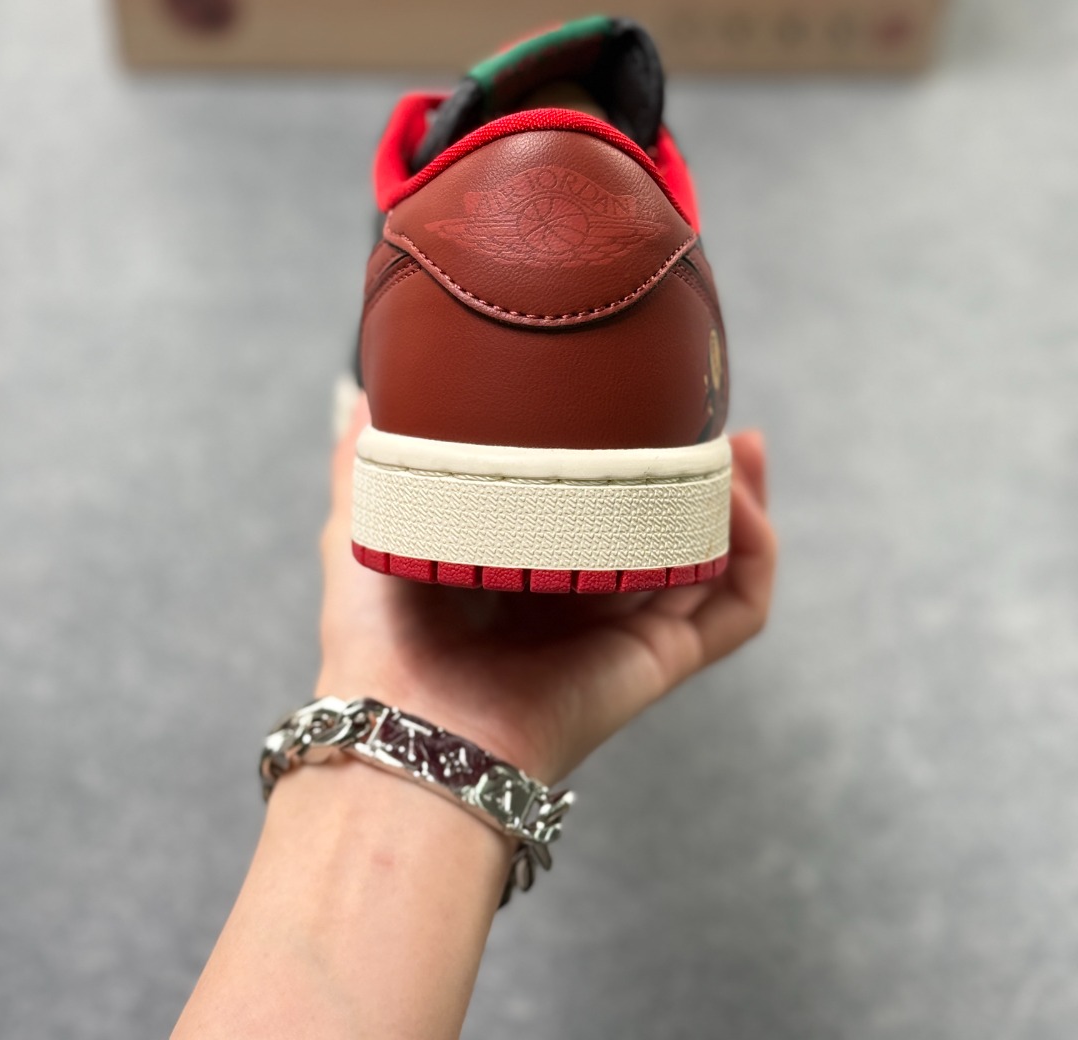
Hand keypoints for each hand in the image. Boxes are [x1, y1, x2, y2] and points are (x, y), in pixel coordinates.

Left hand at [319, 394, 777, 781]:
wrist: (408, 722)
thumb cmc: (376, 632)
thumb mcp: (367, 519)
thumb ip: (366, 455)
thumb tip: (359, 390)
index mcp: (526, 561)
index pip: (595, 500)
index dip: (629, 452)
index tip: (647, 399)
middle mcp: (584, 595)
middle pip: (667, 527)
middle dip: (699, 473)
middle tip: (716, 422)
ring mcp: (628, 628)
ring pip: (713, 562)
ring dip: (738, 503)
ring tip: (745, 451)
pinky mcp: (659, 660)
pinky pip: (734, 612)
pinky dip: (753, 559)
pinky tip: (742, 506)